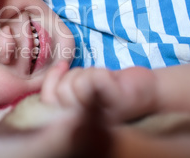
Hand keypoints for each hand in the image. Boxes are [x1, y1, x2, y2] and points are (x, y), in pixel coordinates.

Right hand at [40, 62, 157, 122]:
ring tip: (100, 81)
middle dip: (73, 75)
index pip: (46, 102)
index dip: (51, 80)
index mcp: (72, 121)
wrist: (145, 90)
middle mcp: (83, 124)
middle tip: (89, 79)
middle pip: (61, 90)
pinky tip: (111, 80)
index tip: (61, 66)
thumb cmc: (107, 89)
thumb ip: (57, 88)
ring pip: (76, 82)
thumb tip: (45, 72)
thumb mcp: (76, 88)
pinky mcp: (115, 103)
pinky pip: (94, 78)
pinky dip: (101, 72)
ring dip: (88, 73)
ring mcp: (99, 117)